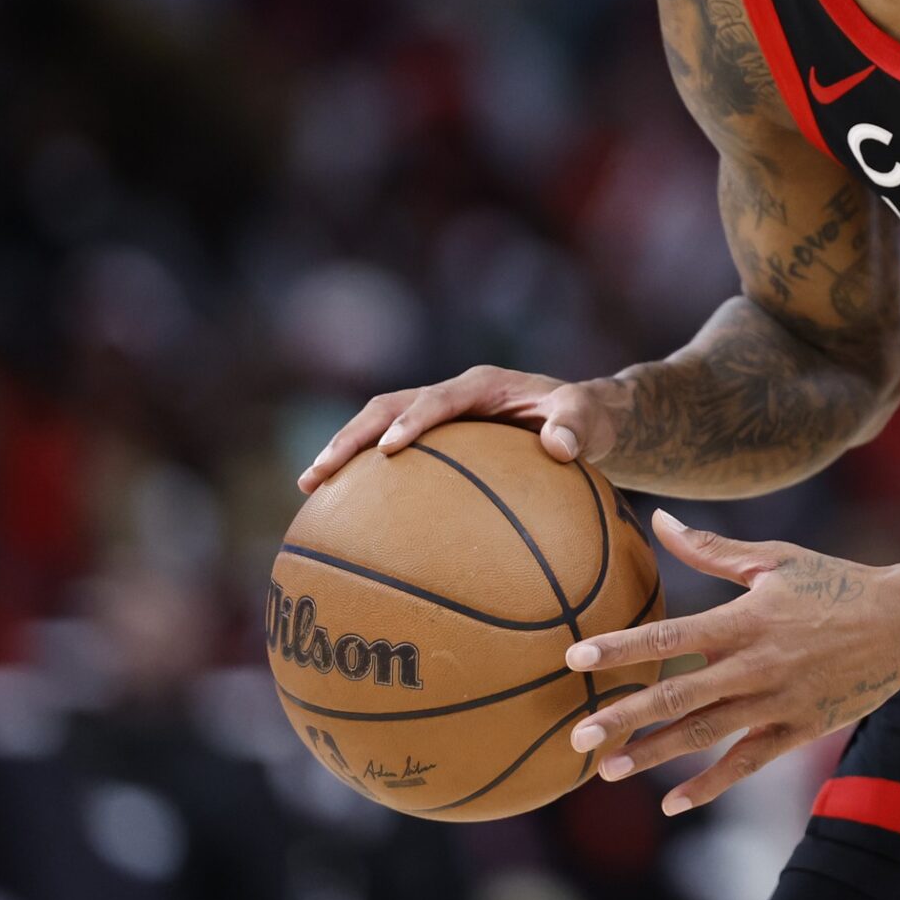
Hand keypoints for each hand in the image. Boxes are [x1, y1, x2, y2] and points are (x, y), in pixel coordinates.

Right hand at [299, 364, 620, 492]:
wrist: (582, 418)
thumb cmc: (587, 419)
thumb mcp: (590, 418)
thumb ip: (577, 426)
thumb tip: (560, 447)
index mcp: (482, 385)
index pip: (438, 398)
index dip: (412, 419)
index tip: (389, 448)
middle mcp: (451, 395)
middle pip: (388, 406)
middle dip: (351, 436)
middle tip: (319, 473)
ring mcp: (439, 416)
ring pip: (379, 425)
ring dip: (344, 452)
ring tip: (309, 488)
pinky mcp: (436, 439)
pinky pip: (395, 453)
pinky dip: (366, 475)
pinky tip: (344, 514)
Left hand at [564, 509, 899, 814]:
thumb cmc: (835, 582)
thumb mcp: (775, 560)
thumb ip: (711, 548)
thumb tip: (660, 519)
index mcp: (744, 620)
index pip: (669, 636)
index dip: (620, 648)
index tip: (575, 657)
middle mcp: (755, 666)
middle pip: (676, 696)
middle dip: (623, 717)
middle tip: (577, 735)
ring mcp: (777, 703)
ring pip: (704, 735)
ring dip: (654, 754)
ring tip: (607, 769)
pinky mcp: (798, 731)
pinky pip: (746, 764)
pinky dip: (710, 785)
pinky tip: (674, 803)